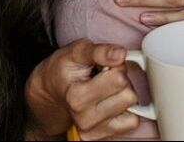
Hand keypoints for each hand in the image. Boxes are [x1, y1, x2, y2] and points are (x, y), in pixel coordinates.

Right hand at [25, 39, 140, 139]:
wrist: (51, 92)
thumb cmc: (64, 70)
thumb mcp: (77, 51)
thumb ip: (99, 51)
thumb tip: (120, 54)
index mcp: (77, 98)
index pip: (119, 79)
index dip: (116, 66)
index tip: (103, 65)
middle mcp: (85, 119)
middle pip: (129, 95)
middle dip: (121, 81)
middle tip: (104, 77)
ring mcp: (93, 131)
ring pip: (132, 108)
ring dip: (123, 95)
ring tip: (105, 90)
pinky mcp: (102, 136)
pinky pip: (132, 122)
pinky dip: (126, 111)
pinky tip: (110, 102)